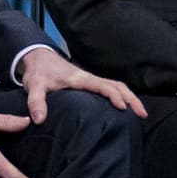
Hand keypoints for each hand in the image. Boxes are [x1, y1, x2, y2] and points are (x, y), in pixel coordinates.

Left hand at [15, 47, 146, 123]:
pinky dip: (121, 96)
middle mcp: (88, 78)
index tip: (123, 108)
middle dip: (132, 98)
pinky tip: (125, 108)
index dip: (114, 95)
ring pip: (116, 86)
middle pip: (117, 85)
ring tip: (140, 113)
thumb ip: (36, 102)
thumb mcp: (34, 86)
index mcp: (80, 78)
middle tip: (143, 114)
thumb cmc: (38, 72)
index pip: (103, 85)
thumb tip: (39, 119)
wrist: (38, 58)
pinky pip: (110, 88)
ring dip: (129, 97)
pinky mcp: (88, 84)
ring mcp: (90, 80)